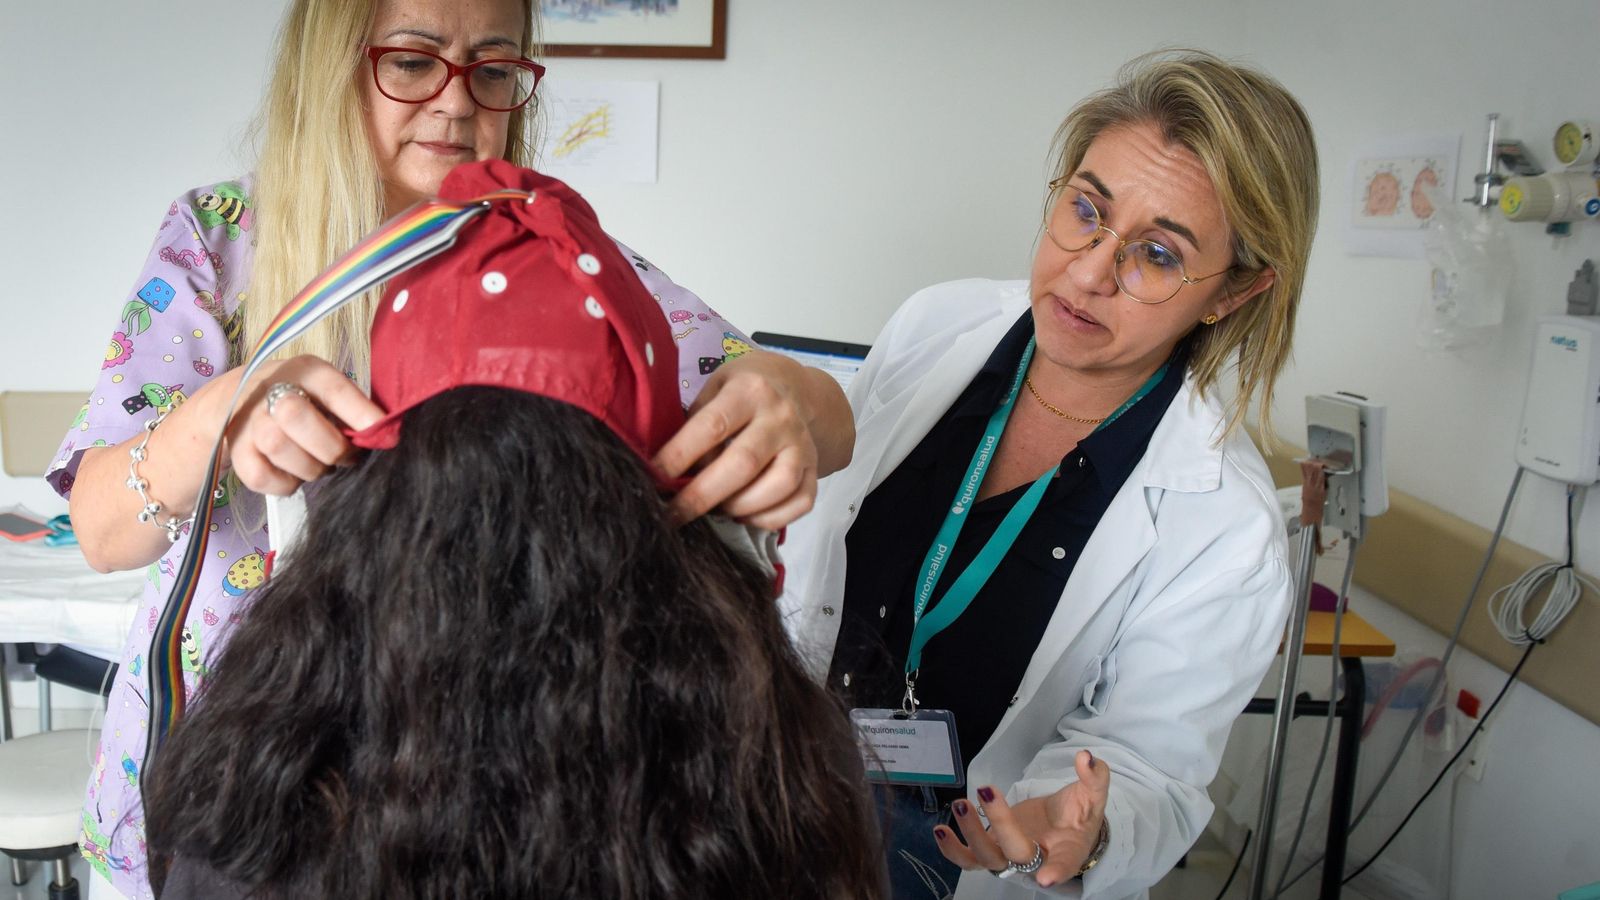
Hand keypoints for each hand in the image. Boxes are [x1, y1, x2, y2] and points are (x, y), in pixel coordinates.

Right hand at [210, 355, 383, 495]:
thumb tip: (385, 436)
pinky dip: (284, 483)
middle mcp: (272, 388)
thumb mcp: (327, 393)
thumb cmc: (303, 400)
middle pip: (295, 415)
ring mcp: (248, 419)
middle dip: (330, 447)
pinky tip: (294, 474)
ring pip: (277, 446)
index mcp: (306, 371)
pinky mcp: (235, 450)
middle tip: (346, 457)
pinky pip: (260, 476)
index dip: (361, 414)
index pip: (334, 389)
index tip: (385, 436)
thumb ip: (353, 411)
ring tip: (320, 465)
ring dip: (309, 467)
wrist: (239, 401)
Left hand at [654, 351, 819, 529]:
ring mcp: (802, 443)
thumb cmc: (742, 390)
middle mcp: (780, 416)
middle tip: (674, 514)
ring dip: (740, 507)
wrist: (794, 386)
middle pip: (743, 463)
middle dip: (702, 496)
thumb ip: (695, 423)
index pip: (712, 426)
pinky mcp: (815, 467)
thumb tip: (669, 472)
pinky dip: (770, 518)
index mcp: (749, 390)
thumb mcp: (714, 387)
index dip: (680, 456)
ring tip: (717, 509)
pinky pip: (801, 502)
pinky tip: (746, 514)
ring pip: (778, 486)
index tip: (654, 477)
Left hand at [934, 750, 1110, 887]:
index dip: (1055, 871)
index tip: (1046, 876)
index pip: (1063, 864)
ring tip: (960, 804)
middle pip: (1017, 852)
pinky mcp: (992, 850)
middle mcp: (1036, 862)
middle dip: (1000, 824)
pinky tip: (940, 829)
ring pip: (987, 859)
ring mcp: (1010, 857)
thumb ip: (1093, 778)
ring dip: (970, 835)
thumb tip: (1086, 758)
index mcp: (1067, 852)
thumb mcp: (1092, 796)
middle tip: (988, 791)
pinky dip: (952, 849)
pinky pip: (969, 858)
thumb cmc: (1079, 816)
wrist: (1064, 828)